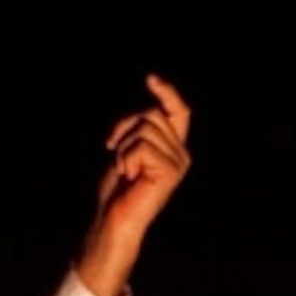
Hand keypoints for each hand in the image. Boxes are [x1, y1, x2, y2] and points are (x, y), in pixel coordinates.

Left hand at [76, 73, 194, 295]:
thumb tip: (147, 106)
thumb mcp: (126, 147)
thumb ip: (139, 127)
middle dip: (124, 126)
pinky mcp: (170, 172)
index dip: (168, 93)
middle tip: (114, 150)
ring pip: (145, 127)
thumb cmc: (117, 186)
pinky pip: (141, 146)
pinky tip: (128, 175)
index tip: (151, 78)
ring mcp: (178, 163)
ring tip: (124, 167)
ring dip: (124, 144)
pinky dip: (126, 157)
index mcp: (173, 146)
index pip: (179, 112)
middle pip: (151, 114)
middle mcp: (181, 153)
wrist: (114, 217)